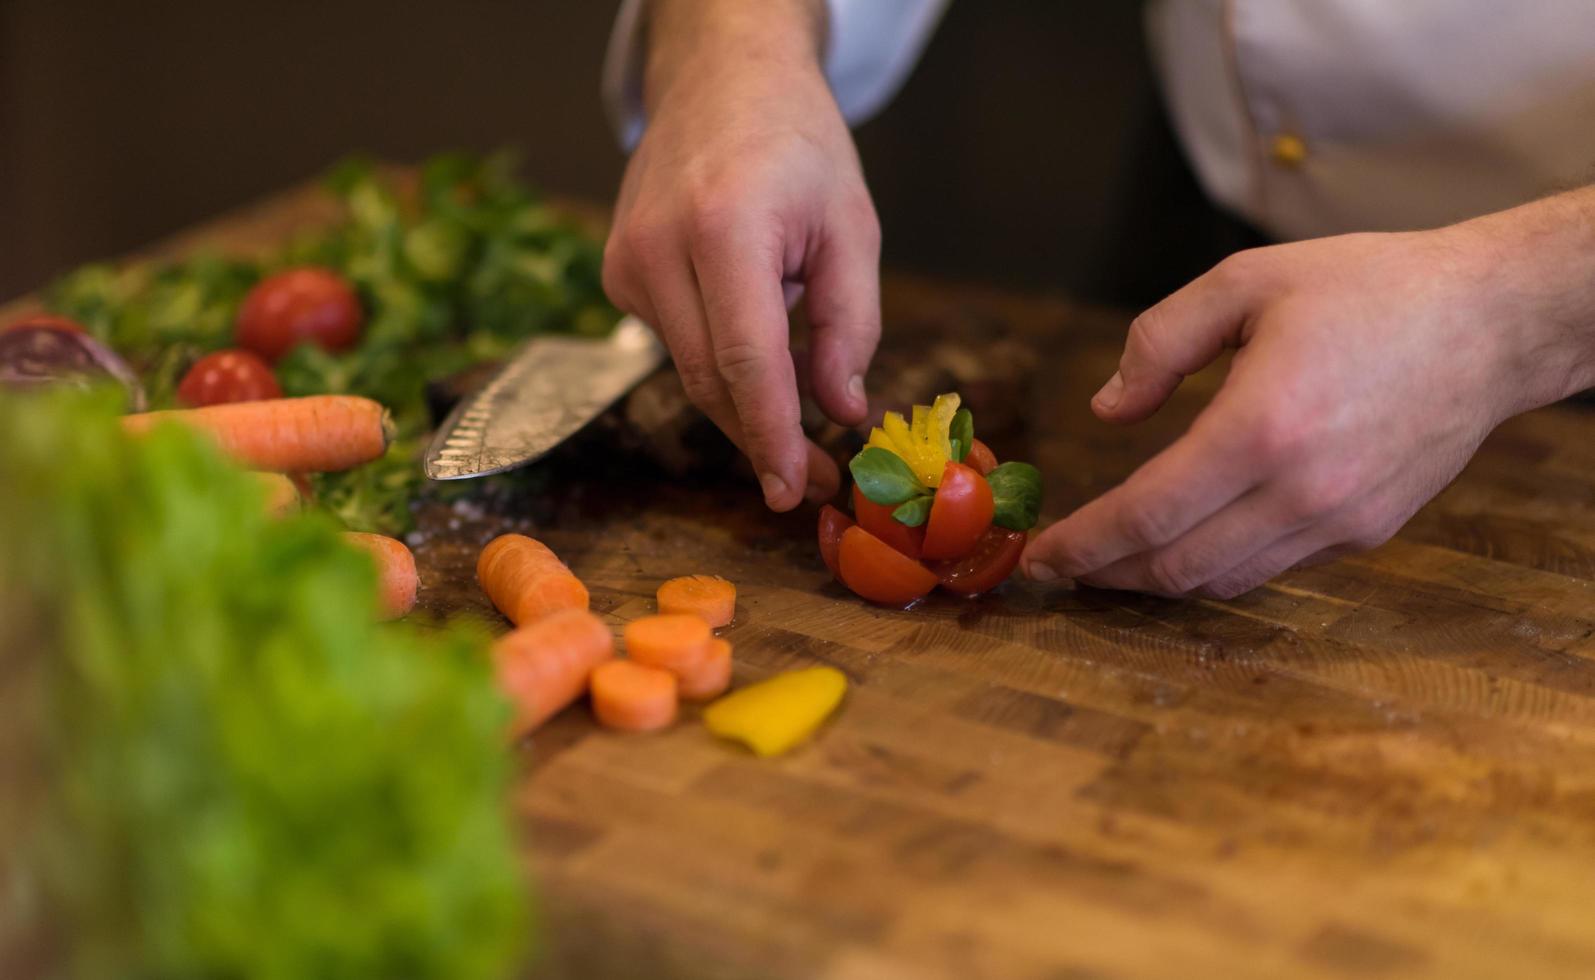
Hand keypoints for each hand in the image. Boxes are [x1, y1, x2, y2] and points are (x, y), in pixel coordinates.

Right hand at [602, 0, 880, 510]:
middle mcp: (659, 249)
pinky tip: (756, 342)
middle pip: (711, 380)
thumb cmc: (797, 145)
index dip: (771, 435)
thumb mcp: (851, 227)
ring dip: (744, 407)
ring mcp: (627, 262)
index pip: (745, 359)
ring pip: (689, 372)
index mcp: (724, 228)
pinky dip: (719, 362)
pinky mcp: (617, 273)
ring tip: (801, 433)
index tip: (793, 491)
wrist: (721, 79)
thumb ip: (848, 325)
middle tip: (819, 479)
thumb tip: (841, 411)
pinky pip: (674, 344)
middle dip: (765, 439)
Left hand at [1022, 195, 1594, 597]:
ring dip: (1156, 578)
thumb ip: (1161, 341)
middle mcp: (1301, 489)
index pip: (1147, 514)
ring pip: (1222, 580)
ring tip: (1110, 560)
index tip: (1041, 553)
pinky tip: (1184, 541)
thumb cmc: (1369, 289)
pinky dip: (1214, 565)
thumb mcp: (1247, 280)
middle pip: (1176, 566)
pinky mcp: (1367, 531)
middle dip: (1106, 573)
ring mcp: (1338, 520)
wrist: (1492, 322)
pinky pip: (1270, 567)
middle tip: (1061, 564)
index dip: (1085, 543)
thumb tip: (1107, 410)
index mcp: (1262, 424)